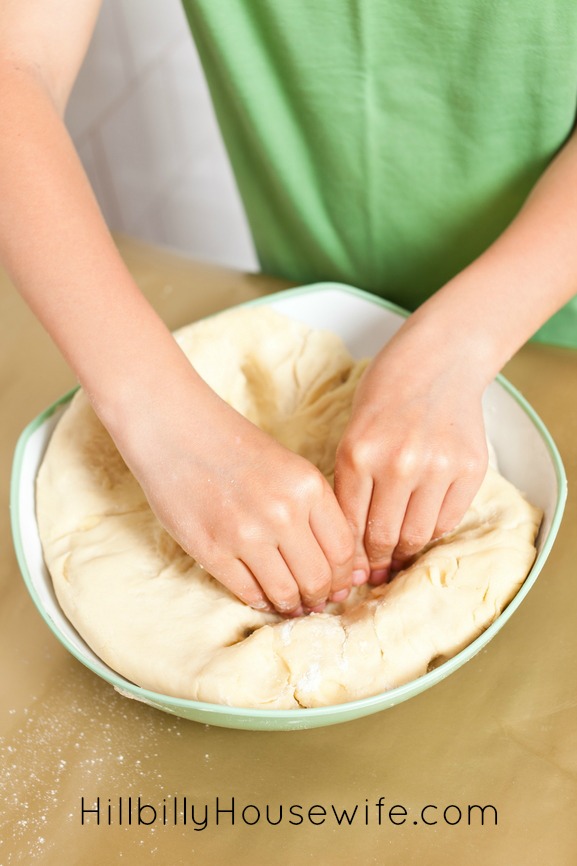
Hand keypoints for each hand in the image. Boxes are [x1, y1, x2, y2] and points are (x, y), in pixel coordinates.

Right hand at [117, 374, 354, 614]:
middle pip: (318, 577)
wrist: (175, 431)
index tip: (340, 585)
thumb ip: (315, 511)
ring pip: (285, 593)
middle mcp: (282, 512)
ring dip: (292, 605)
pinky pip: (247, 592)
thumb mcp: (290, 468)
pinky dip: (260, 601)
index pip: (343, 550)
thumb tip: (337, 567)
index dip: (345, 577)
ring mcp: (246, 533)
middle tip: (317, 600)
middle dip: (321, 596)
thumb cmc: (235, 447)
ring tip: (292, 604)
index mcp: (308, 486)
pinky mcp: (212, 550)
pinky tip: (263, 597)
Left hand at [334, 318, 488, 583]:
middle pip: (384, 537)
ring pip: (417, 536)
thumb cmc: (385, 395)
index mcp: (359, 454)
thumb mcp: (353, 435)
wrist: (438, 360)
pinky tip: (422, 529)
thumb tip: (354, 548)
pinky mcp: (469, 468)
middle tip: (373, 573)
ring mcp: (437, 466)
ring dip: (405, 553)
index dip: (349, 557)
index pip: (349, 526)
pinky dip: (433, 531)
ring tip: (397, 557)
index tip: (349, 571)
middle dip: (375, 562)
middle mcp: (398, 463)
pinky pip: (447, 520)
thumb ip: (352, 486)